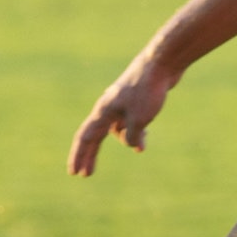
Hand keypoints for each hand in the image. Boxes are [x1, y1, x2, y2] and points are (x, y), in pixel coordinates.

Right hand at [68, 52, 179, 177]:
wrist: (161, 63)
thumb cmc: (147, 90)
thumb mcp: (139, 120)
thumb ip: (131, 136)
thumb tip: (134, 145)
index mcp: (104, 111)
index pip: (86, 137)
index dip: (79, 156)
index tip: (75, 173)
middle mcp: (108, 107)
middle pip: (96, 135)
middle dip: (91, 155)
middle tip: (85, 174)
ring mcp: (121, 103)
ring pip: (118, 128)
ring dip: (126, 139)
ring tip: (140, 147)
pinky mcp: (135, 100)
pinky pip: (130, 122)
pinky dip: (135, 131)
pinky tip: (145, 139)